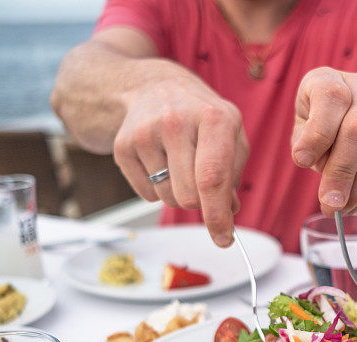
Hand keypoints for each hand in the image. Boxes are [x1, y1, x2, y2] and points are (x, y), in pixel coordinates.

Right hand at [113, 80, 248, 246]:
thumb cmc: (199, 116)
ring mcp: (145, 132)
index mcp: (213, 117)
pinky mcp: (122, 145)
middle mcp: (176, 121)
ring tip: (180, 165)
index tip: (224, 239)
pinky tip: (161, 161)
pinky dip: (158, 189)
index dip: (218, 216)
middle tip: (203, 190)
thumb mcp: (229, 133)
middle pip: (188, 196)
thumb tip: (228, 212)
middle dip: (200, 204)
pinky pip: (146, 194)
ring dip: (179, 195)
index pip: (213, 178)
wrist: (152, 86)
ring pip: (168, 198)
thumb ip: (234, 173)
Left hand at [291, 67, 356, 215]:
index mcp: (331, 79)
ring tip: (341, 209)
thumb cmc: (327, 121)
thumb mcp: (306, 123)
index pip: (331, 98)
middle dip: (341, 173)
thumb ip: (305, 140)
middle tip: (329, 204)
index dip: (317, 132)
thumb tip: (314, 164)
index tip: (301, 161)